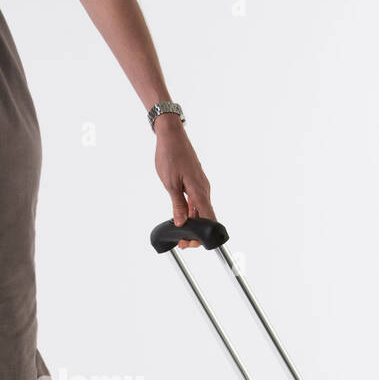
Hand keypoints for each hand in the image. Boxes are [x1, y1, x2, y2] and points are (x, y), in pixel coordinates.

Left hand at [154, 115, 213, 248]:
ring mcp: (200, 185)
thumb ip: (177, 205)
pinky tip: (182, 217)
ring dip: (193, 223)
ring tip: (181, 233)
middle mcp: (203, 189)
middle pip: (205, 216)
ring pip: (200, 210)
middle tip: (183, 242)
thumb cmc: (170, 155)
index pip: (208, 218)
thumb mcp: (170, 184)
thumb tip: (181, 222)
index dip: (203, 234)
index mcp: (199, 191)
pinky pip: (196, 201)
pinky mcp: (195, 182)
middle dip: (196, 232)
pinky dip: (191, 212)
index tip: (193, 243)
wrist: (171, 136)